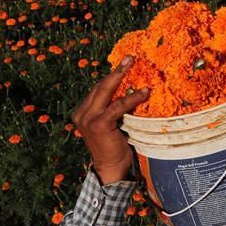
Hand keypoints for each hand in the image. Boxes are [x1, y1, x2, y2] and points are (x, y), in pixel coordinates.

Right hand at [72, 55, 149, 184]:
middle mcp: (82, 113)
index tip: (124, 64)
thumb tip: (131, 90)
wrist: (110, 167)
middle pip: (100, 86)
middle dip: (115, 70)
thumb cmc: (115, 146)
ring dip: (120, 76)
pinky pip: (117, 106)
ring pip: (106, 92)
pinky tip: (143, 92)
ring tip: (132, 64)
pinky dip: (131, 98)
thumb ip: (114, 109)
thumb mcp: (112, 123)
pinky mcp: (98, 124)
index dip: (112, 76)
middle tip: (129, 57)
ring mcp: (88, 119)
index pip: (99, 89)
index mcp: (83, 111)